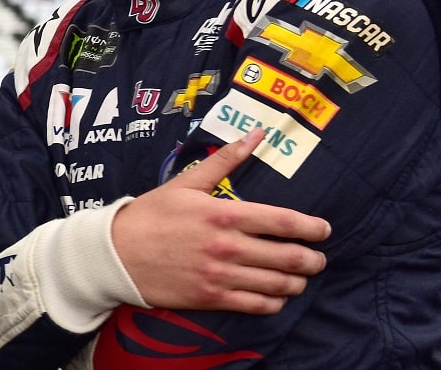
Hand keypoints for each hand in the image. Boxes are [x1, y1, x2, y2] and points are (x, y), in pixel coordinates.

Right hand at [112, 128, 330, 314]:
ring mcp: (221, 275)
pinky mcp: (212, 298)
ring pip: (278, 285)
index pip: (285, 222)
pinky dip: (275, 302)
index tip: (324, 230)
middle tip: (318, 258)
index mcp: (224, 214)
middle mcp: (228, 246)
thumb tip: (256, 135)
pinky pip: (258, 306)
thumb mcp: (186, 183)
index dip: (313, 228)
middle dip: (313, 260)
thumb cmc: (152, 214)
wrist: (116, 253)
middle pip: (290, 257)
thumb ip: (226, 160)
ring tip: (300, 278)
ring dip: (298, 283)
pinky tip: (276, 295)